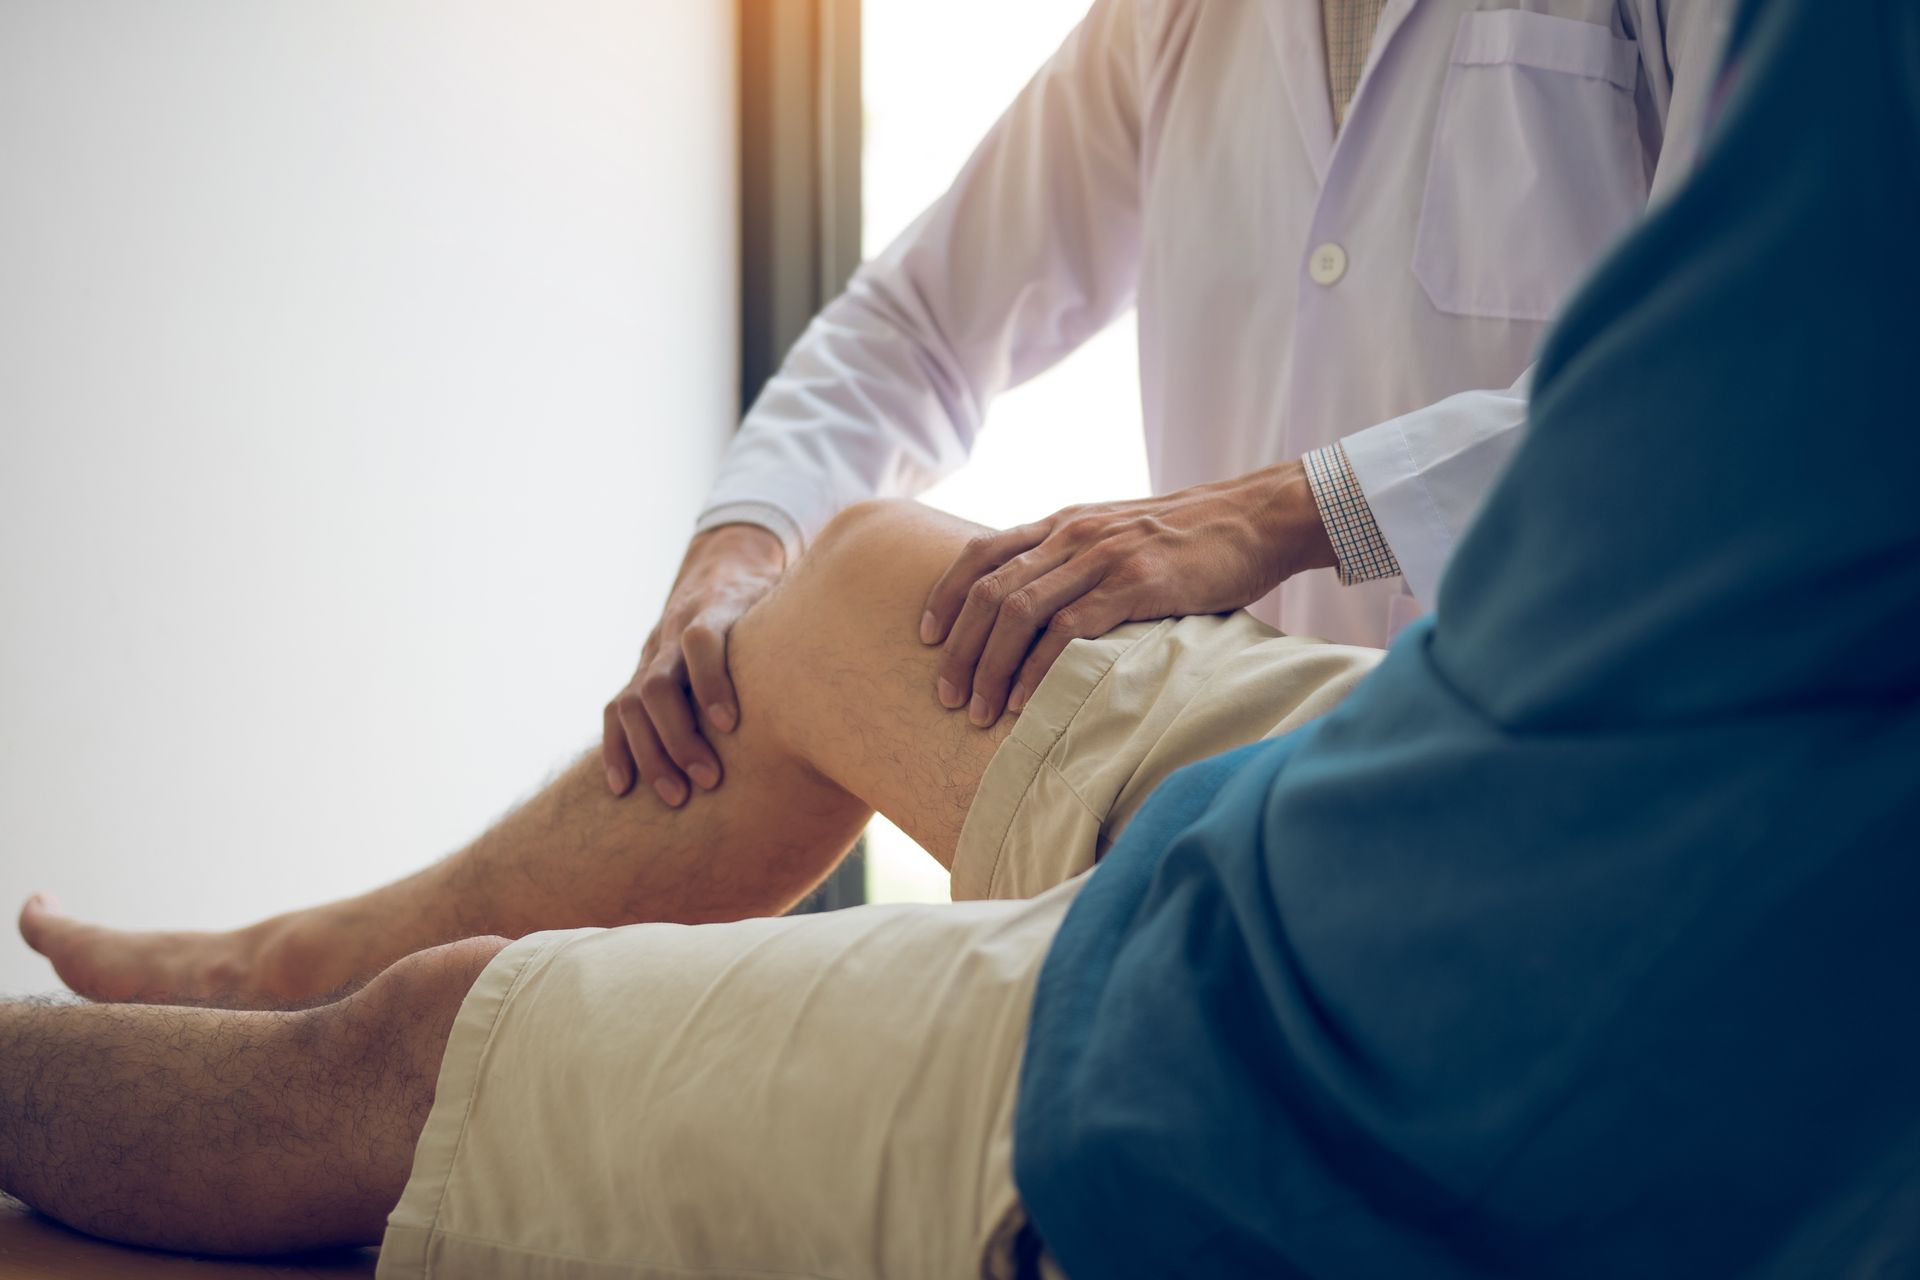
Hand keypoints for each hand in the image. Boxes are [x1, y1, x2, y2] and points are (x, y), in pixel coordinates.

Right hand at [604, 524, 786, 804]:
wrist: (721, 569)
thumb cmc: (770, 601)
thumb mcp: (790, 599)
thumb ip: (814, 623)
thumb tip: (873, 650)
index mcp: (716, 607)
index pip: (702, 638)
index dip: (711, 680)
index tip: (731, 724)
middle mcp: (674, 632)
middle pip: (660, 682)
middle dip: (680, 736)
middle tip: (708, 780)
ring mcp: (651, 655)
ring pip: (632, 703)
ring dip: (652, 753)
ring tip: (677, 797)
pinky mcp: (637, 675)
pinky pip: (613, 714)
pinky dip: (617, 750)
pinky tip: (622, 788)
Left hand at [919, 462, 1334, 725]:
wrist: (1254, 518)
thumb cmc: (1189, 538)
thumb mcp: (1118, 534)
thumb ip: (1077, 561)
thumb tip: (1039, 608)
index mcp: (1062, 523)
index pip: (981, 554)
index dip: (945, 597)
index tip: (925, 638)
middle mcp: (1072, 534)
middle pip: (989, 591)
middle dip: (958, 649)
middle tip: (945, 697)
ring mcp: (1102, 557)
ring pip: (1019, 612)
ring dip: (990, 667)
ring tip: (977, 711)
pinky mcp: (1136, 584)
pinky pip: (1070, 630)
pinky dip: (1038, 668)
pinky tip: (1026, 701)